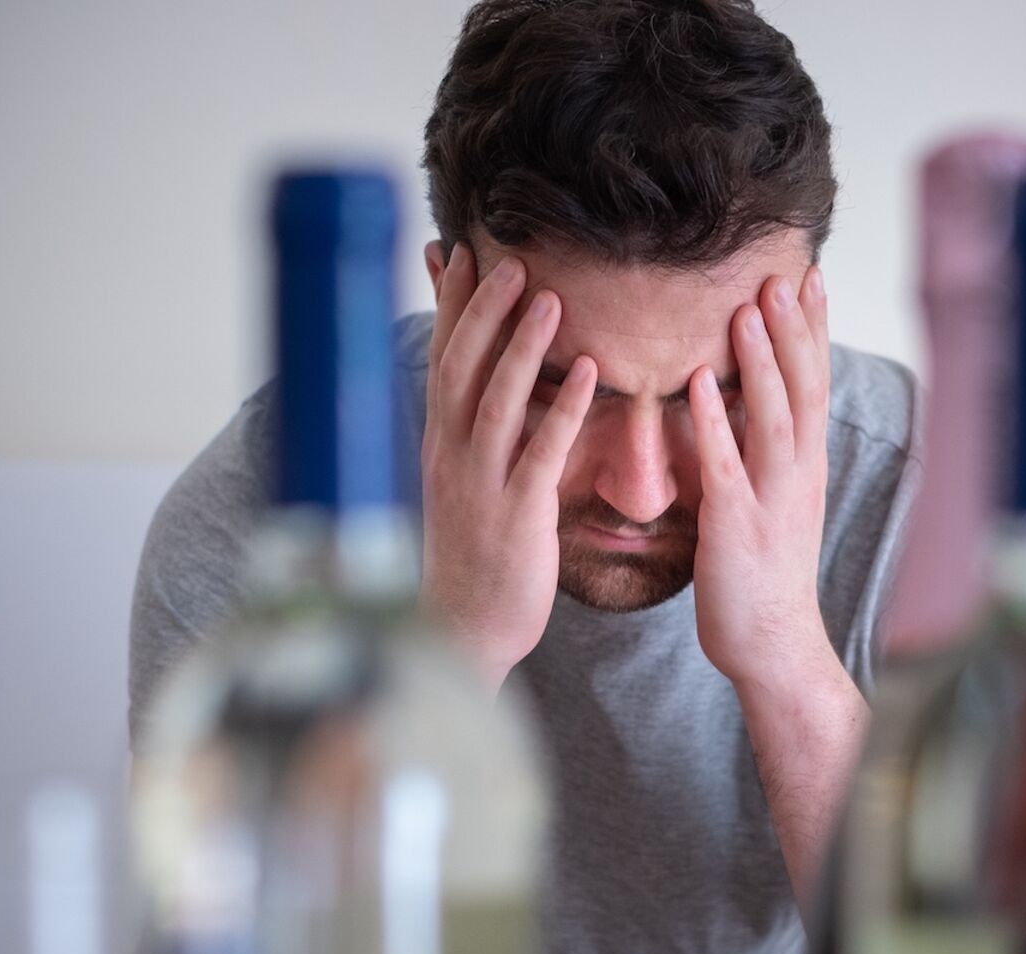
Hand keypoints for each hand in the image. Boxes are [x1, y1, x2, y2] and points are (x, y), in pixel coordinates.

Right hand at [419, 244, 596, 688]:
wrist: (462, 630)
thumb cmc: (470, 556)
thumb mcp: (459, 485)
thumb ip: (467, 433)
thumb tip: (474, 390)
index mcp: (438, 444)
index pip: (441, 359)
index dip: (451, 305)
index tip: (459, 251)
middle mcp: (451, 456)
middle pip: (462, 367)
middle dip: (485, 309)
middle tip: (513, 259)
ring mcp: (481, 484)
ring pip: (496, 401)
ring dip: (523, 346)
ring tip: (550, 298)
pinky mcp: (516, 515)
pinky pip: (540, 452)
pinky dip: (562, 409)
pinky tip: (587, 373)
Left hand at [688, 266, 837, 684]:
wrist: (773, 645)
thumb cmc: (766, 574)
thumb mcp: (775, 500)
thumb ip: (765, 451)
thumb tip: (748, 400)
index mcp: (808, 465)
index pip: (816, 383)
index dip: (815, 329)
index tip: (810, 275)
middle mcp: (800, 474)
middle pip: (804, 390)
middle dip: (795, 332)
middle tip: (784, 275)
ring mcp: (772, 499)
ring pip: (774, 419)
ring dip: (762, 364)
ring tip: (747, 311)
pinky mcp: (737, 526)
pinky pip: (727, 465)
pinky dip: (715, 421)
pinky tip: (701, 382)